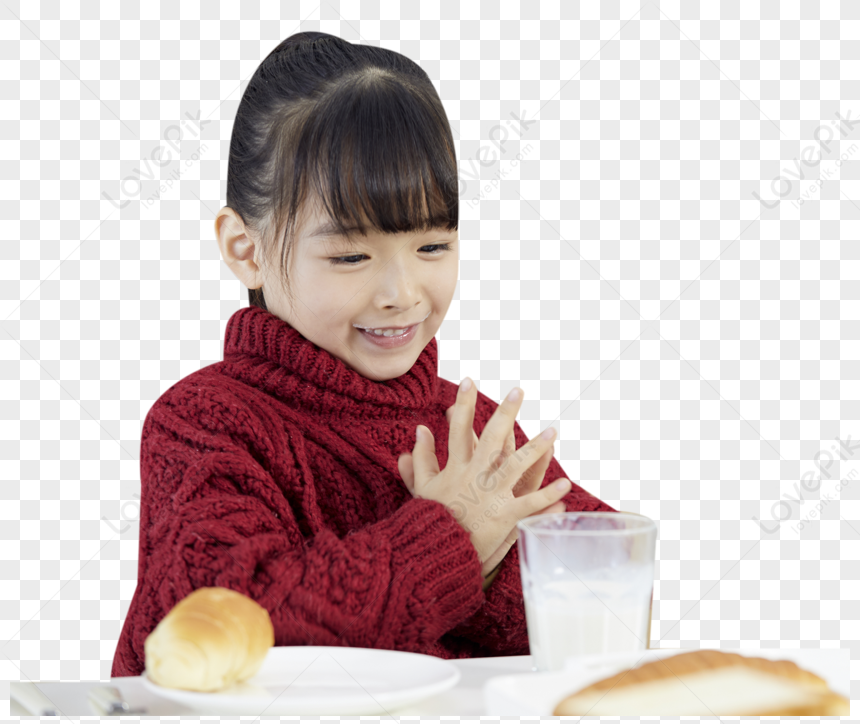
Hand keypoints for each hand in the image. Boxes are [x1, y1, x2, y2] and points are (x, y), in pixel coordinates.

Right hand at [397, 379, 570, 577]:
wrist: (435, 552)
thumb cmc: (429, 519)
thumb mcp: (422, 486)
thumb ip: (420, 457)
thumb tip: (419, 430)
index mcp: (456, 468)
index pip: (459, 429)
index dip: (463, 404)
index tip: (469, 380)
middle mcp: (475, 476)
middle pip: (492, 438)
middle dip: (505, 412)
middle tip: (517, 391)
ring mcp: (492, 495)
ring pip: (517, 464)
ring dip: (537, 447)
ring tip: (553, 430)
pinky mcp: (505, 516)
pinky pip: (531, 504)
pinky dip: (549, 496)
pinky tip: (566, 486)